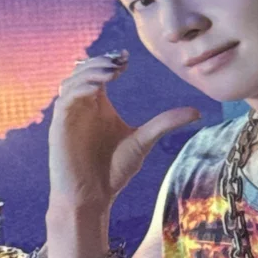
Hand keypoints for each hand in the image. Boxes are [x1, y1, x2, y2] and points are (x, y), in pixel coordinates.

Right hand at [48, 50, 199, 209]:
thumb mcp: (144, 141)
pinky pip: (65, 99)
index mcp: (99, 105)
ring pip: (72, 81)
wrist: (92, 198)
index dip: (111, 62)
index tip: (128, 58)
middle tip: (120, 61)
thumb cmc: (112, 171)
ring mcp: (69, 115)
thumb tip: (197, 112)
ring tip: (112, 71)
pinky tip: (99, 88)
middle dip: (101, 62)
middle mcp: (82, 106)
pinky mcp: (59, 126)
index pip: (100, 73)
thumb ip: (165, 123)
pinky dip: (80, 89)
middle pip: (84, 71)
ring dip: (90, 72)